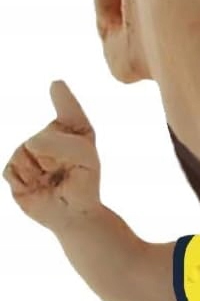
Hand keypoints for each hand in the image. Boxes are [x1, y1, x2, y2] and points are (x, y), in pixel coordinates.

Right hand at [3, 81, 101, 229]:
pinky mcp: (13, 170)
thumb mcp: (84, 159)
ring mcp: (27, 152)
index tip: (57, 86)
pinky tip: (37, 185)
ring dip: (40, 171)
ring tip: (50, 179)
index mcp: (69, 128)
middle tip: (65, 172)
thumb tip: (29, 142)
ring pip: (26, 153)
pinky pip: (14, 169)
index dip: (63, 98)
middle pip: (43, 138)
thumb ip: (60, 143)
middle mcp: (46, 136)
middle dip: (56, 158)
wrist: (72, 214)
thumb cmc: (84, 183)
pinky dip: (27, 180)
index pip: (68, 111)